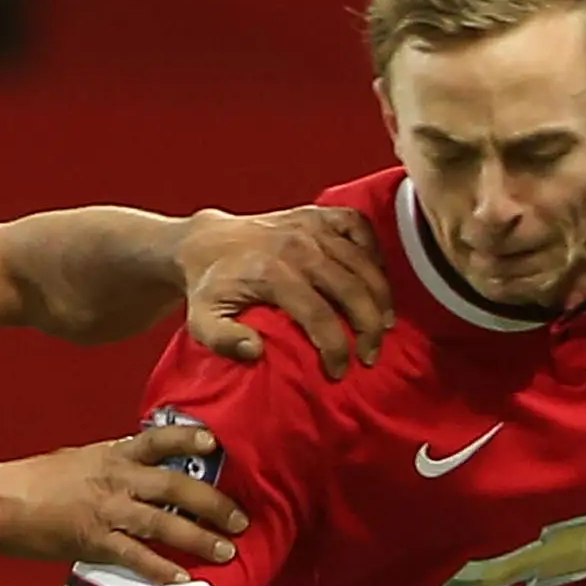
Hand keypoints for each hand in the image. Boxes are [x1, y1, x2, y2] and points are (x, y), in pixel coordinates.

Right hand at [0, 420, 245, 582]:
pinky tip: (182, 579)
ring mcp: (106, 509)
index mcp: (112, 454)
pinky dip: (161, 568)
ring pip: (163, 522)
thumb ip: (111, 463)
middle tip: (242, 519)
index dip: (189, 439)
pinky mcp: (93, 540)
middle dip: (213, 503)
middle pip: (176, 486)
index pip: (159, 439)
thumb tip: (136, 466)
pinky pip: (135, 555)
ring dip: (199, 538)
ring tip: (226, 553)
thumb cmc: (32, 482)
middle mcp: (116, 478)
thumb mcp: (77, 460)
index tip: (217, 445)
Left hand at [180, 206, 391, 379]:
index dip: (335, 348)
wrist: (207, 243)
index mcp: (272, 274)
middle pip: (351, 289)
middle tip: (371, 355)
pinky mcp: (318, 213)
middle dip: (368, 328)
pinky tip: (377, 278)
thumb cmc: (210, 288)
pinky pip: (359, 226)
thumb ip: (223, 340)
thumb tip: (256, 351)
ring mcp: (311, 226)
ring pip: (363, 261)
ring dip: (380, 296)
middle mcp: (297, 246)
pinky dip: (374, 251)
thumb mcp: (201, 321)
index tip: (339, 372)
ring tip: (384, 326)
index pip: (318, 315)